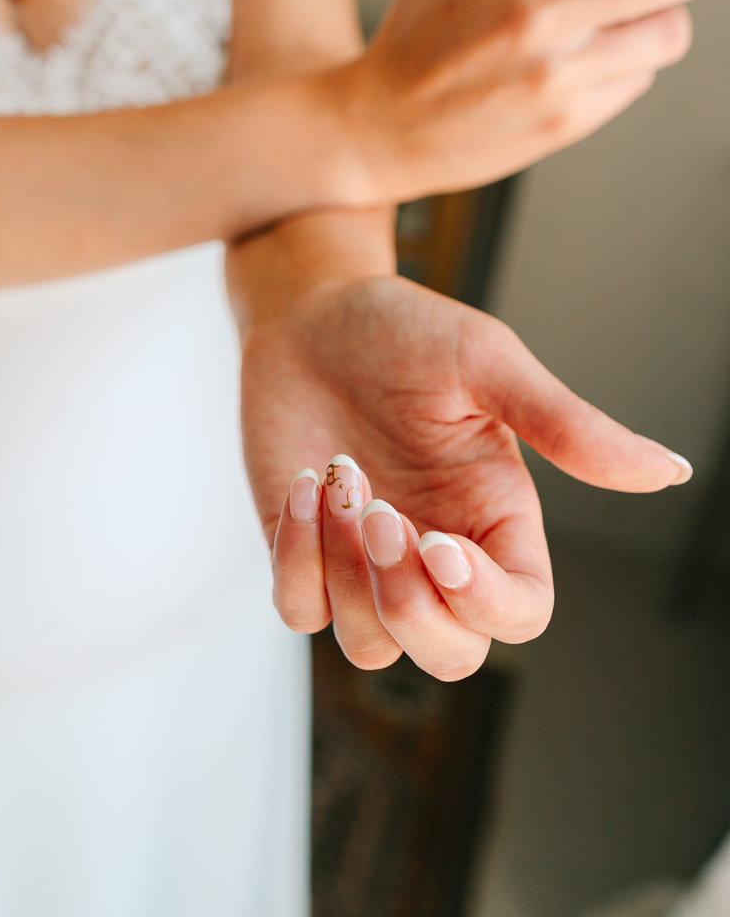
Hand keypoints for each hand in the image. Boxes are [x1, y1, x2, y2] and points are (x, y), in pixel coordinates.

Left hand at [241, 275, 690, 679]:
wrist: (308, 315)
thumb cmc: (404, 331)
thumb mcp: (488, 366)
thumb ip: (569, 426)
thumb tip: (671, 470)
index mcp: (494, 516)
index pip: (521, 611)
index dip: (485, 602)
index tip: (438, 543)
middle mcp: (436, 551)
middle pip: (450, 655)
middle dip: (412, 605)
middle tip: (382, 514)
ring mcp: (366, 562)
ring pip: (372, 645)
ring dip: (347, 573)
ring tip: (337, 475)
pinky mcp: (305, 554)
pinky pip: (301, 613)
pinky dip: (297, 561)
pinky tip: (299, 482)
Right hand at [339, 0, 729, 202]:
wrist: (378, 126)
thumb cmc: (413, 39)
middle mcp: (539, 11)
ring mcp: (556, 72)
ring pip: (667, 32)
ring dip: (666, 18)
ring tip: (640, 17)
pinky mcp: (565, 121)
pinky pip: (635, 81)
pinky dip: (629, 66)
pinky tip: (595, 61)